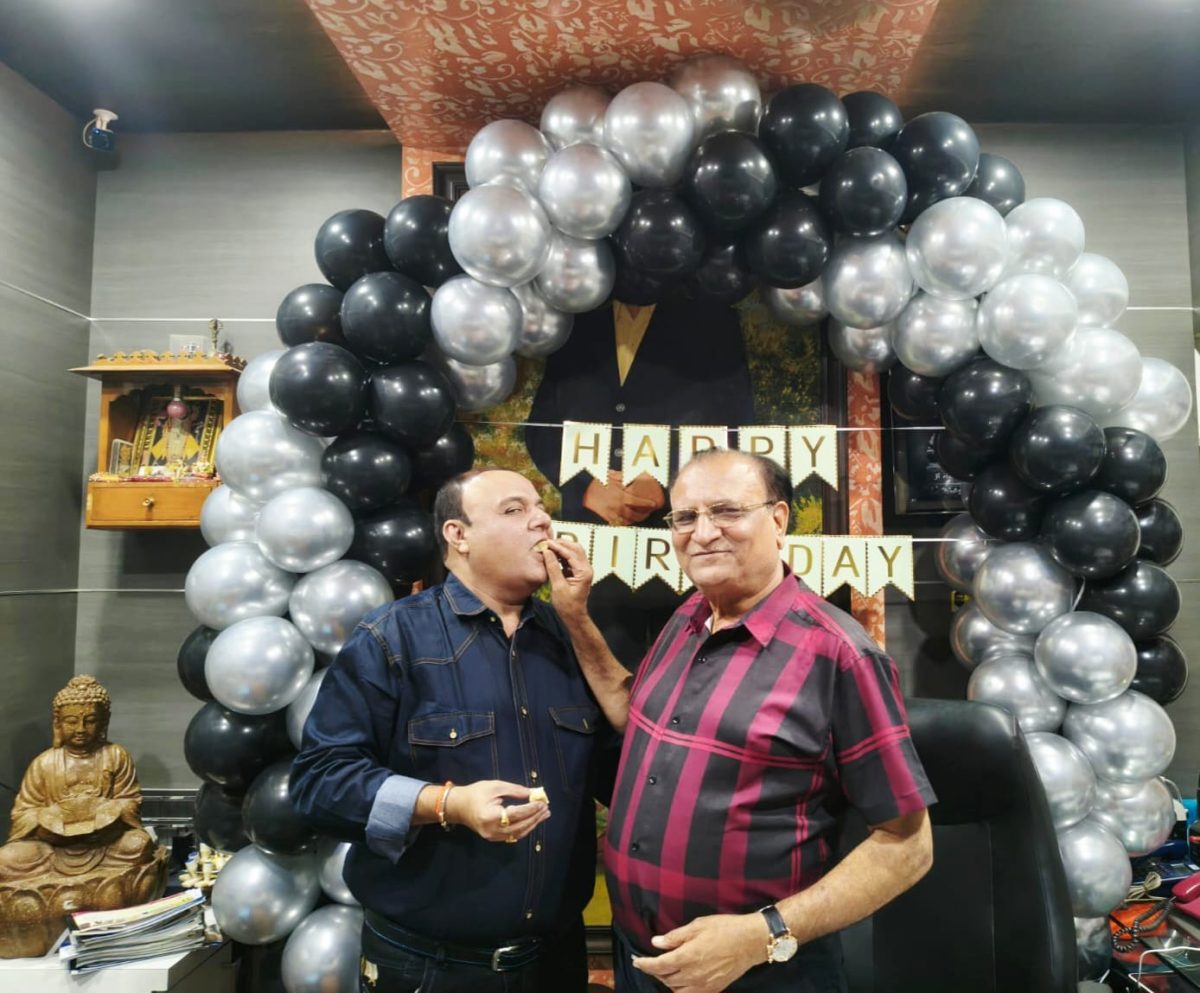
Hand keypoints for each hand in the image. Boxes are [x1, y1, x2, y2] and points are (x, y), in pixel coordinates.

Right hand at [445, 781, 549, 842]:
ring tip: (543, 815)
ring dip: (532, 824)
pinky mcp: (493, 838)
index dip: (531, 808)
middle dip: (534, 817)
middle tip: (546, 808)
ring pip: (518, 833)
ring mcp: (492, 837)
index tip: (542, 802)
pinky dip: (524, 828)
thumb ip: (515, 790)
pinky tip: (532, 820)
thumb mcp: (495, 786)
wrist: (458, 807)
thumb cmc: (476, 793)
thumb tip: (533, 793)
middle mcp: (491, 829)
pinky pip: (513, 835)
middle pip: (519, 826)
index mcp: (490, 815)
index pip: (516, 814)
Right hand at [544, 537, 591, 621]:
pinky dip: (562, 555)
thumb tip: (547, 552)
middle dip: (561, 544)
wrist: (574, 616)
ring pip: (574, 552)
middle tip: (547, 543)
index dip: (558, 547)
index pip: (571, 553)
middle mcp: (586, 568)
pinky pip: (571, 559)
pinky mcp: (578, 572)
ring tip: (548, 547)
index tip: (546, 543)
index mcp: (584, 572)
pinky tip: (553, 555)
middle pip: (575, 549)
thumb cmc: (567, 605)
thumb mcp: (558, 586)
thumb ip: (553, 568)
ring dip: (562, 548)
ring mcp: (583, 570)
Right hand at [583, 471, 659, 525]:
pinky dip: (626, 523)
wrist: (583, 491)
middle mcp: (617, 507)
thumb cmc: (597, 482)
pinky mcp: (606, 518)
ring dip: (636, 520)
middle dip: (644, 515)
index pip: (638, 502)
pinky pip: (619, 524)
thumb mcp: (612, 476)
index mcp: (620, 496)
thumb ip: (624, 477)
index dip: (647, 504)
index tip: (653, 504)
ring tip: (641, 516)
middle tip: (649, 512)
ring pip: (628, 521)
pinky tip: (630, 520)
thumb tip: (635, 474)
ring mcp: (612, 514)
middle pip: (635, 515)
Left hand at [632, 914, 764, 992]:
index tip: (637, 960)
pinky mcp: (713, 989)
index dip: (644, 964)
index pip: (658, 966)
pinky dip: (681, 989)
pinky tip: (680, 981)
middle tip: (650, 961)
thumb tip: (656, 942)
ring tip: (664, 970)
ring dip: (667, 980)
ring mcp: (703, 985)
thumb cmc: (725, 929)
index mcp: (687, 957)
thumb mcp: (697, 926)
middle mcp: (693, 975)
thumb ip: (675, 936)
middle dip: (654, 971)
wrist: (751, 942)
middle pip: (665, 978)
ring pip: (676, 989)